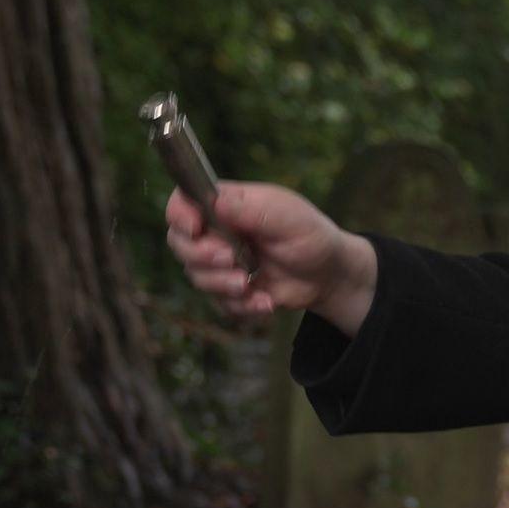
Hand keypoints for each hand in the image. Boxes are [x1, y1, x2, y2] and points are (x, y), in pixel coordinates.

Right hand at [163, 181, 371, 326]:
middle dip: (201, 256)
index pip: (183, 203)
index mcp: (226, 206)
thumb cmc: (310, 235)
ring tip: (250, 283)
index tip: (195, 229)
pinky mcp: (230, 292)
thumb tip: (216, 201)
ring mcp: (221, 264)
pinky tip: (266, 301)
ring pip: (197, 277)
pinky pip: (220, 305)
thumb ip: (253, 209)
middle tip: (231, 259)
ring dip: (223, 285)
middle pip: (180, 244)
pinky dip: (243, 307)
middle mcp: (217, 233)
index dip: (180, 216)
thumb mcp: (288, 216)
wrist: (329, 275)